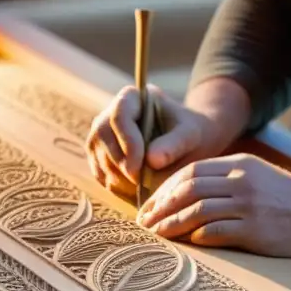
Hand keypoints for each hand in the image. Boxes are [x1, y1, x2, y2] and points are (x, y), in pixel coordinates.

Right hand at [85, 84, 225, 196]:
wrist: (188, 143)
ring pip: (98, 157)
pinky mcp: (100, 157)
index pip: (119, 115)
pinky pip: (100, 174)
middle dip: (120, 164)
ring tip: (143, 189)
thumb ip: (175, 144)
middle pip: (102, 137)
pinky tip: (137, 193)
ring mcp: (101, 135)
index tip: (140, 168)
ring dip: (118, 179)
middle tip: (141, 184)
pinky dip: (116, 187)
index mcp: (132, 97)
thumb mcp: (191, 135)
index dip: (127, 142)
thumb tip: (152, 160)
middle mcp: (110, 113)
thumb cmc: (191, 133)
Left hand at [136, 154, 290, 257]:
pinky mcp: (254, 230)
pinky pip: (214, 232)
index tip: (151, 205)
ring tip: (157, 235)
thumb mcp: (257, 176)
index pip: (191, 171)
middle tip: (145, 222)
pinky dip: (195, 236)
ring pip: (196, 210)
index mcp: (240, 165)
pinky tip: (185, 243)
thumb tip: (185, 193)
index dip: (165, 188)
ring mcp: (248, 205)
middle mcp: (241, 181)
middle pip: (188, 189)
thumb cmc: (286, 199)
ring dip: (171, 223)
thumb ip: (225, 179)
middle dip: (161, 206)